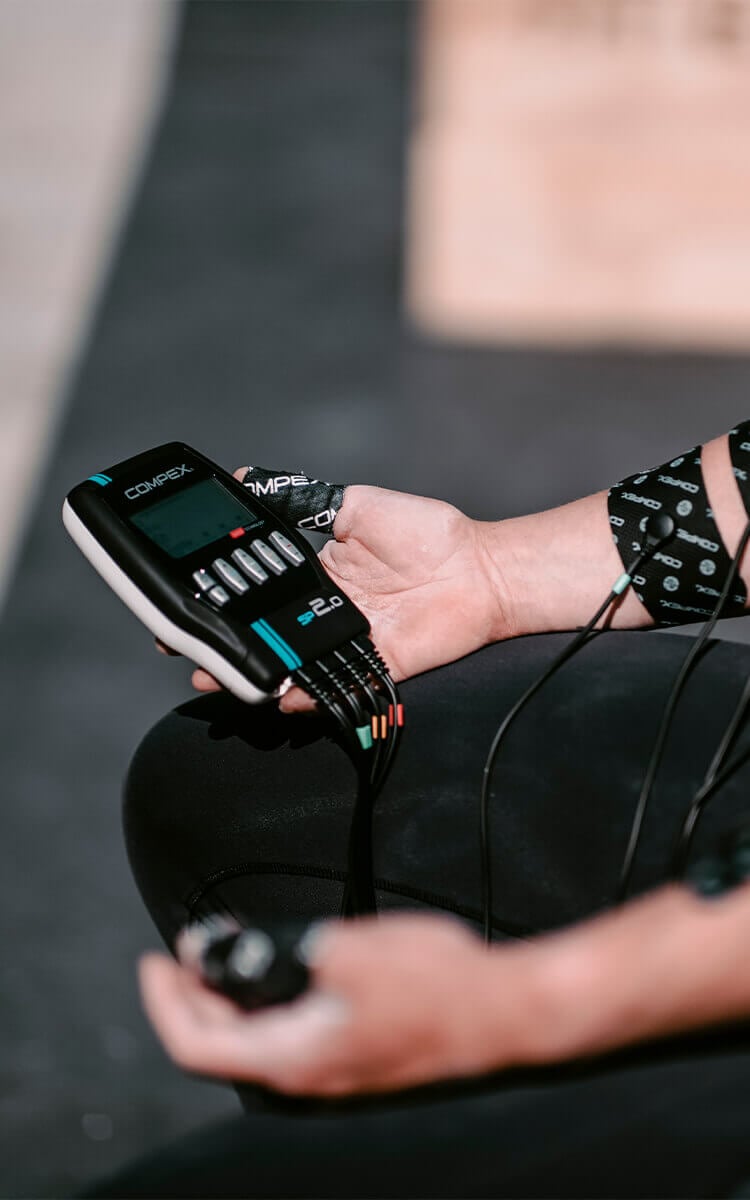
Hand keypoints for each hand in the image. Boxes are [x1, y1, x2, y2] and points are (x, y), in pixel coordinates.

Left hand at [139, 914, 526, 1096]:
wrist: (504, 1012)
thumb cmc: (435, 985)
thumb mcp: (345, 948)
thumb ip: (281, 948)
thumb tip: (232, 949)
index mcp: (294, 1059)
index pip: (197, 1045)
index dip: (164, 1002)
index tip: (154, 961)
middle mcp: (307, 1078)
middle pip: (222, 1045)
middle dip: (195, 993)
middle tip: (190, 946)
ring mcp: (334, 1073)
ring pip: (257, 1041)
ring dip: (233, 997)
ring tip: (227, 950)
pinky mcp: (356, 1057)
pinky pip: (291, 1035)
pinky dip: (269, 1002)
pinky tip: (282, 966)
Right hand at [189, 474, 513, 709]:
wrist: (482, 568)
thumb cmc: (427, 534)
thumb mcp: (355, 505)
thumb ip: (304, 501)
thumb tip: (247, 478)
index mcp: (317, 579)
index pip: (261, 596)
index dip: (224, 604)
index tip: (188, 609)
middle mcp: (326, 616)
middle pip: (267, 639)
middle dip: (224, 651)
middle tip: (189, 655)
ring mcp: (349, 644)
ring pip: (291, 667)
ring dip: (253, 676)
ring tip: (218, 678)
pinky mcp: (376, 667)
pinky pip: (335, 686)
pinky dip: (307, 694)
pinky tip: (280, 693)